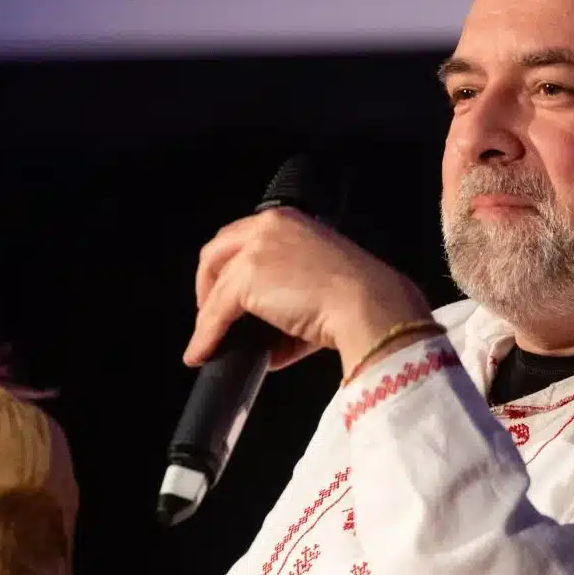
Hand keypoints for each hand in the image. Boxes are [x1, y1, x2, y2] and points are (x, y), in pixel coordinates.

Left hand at [186, 208, 429, 373]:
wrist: (370, 305)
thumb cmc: (363, 297)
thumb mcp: (324, 282)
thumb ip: (292, 298)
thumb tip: (272, 339)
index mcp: (288, 221)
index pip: (242, 238)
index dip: (228, 267)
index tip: (225, 291)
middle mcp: (268, 227)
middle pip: (217, 252)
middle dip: (208, 285)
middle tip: (210, 314)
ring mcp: (254, 251)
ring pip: (215, 287)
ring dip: (207, 317)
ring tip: (207, 342)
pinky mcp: (244, 280)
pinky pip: (215, 314)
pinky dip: (206, 336)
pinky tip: (202, 353)